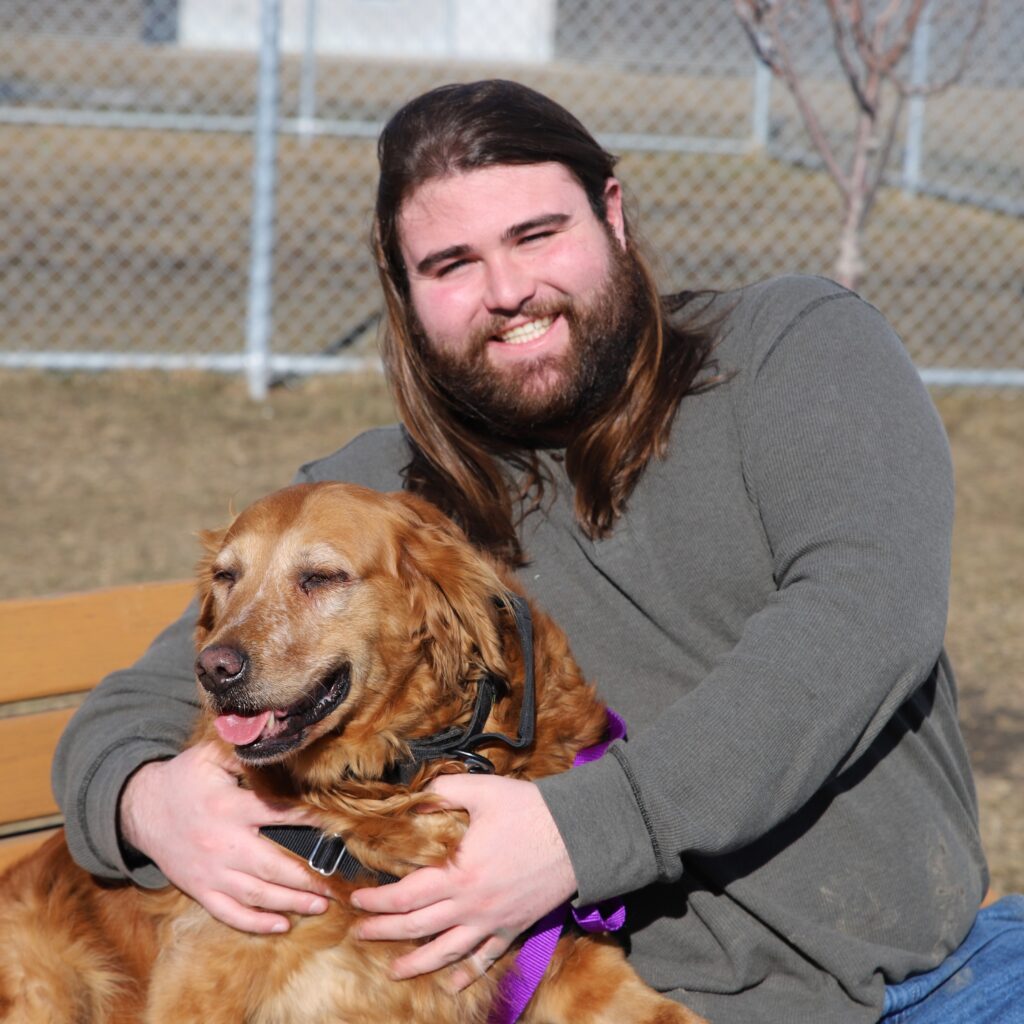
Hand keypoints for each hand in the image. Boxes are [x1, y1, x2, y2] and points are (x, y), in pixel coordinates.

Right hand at [118, 740, 333, 932]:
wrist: (140, 809)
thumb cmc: (183, 778)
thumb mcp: (210, 756)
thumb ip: (242, 752)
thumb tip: (274, 742)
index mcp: (229, 807)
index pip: (277, 813)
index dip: (308, 819)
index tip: (336, 827)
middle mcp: (222, 843)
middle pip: (271, 866)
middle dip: (306, 879)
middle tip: (334, 887)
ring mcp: (210, 872)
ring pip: (255, 895)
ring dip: (290, 903)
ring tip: (320, 907)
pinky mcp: (199, 889)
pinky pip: (229, 913)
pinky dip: (255, 924)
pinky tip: (281, 926)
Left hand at [351, 774, 576, 989]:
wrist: (577, 835)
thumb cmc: (529, 810)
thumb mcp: (482, 790)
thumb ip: (444, 790)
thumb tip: (417, 793)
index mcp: (458, 873)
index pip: (404, 896)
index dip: (376, 900)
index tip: (357, 899)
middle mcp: (471, 905)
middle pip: (417, 928)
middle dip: (384, 932)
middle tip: (361, 933)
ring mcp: (492, 921)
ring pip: (446, 952)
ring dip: (417, 964)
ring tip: (395, 971)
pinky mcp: (514, 927)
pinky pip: (486, 958)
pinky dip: (467, 974)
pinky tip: (452, 983)